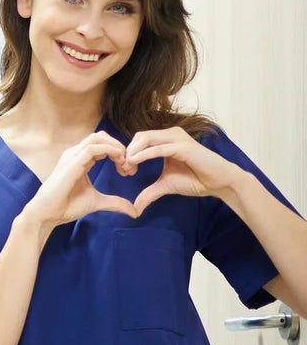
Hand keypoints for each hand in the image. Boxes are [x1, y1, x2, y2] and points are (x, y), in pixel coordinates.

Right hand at [22, 131, 137, 230]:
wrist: (48, 214)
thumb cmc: (66, 206)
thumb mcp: (97, 202)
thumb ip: (115, 202)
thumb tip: (135, 211)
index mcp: (80, 159)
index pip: (102, 144)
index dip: (119, 153)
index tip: (129, 170)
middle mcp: (75, 154)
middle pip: (101, 137)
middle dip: (119, 146)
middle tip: (129, 165)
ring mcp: (73, 156)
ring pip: (98, 138)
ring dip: (116, 147)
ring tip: (125, 163)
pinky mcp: (72, 163)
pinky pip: (93, 148)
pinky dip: (110, 151)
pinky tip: (119, 162)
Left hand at [124, 127, 245, 212]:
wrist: (219, 183)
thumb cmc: (196, 180)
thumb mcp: (166, 185)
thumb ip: (149, 193)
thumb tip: (135, 208)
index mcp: (165, 140)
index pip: (140, 140)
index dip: (128, 152)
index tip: (124, 170)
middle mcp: (171, 135)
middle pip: (140, 136)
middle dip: (128, 151)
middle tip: (124, 169)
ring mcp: (177, 139)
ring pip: (146, 138)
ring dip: (133, 152)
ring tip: (128, 167)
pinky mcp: (183, 147)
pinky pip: (159, 148)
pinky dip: (144, 154)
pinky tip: (135, 162)